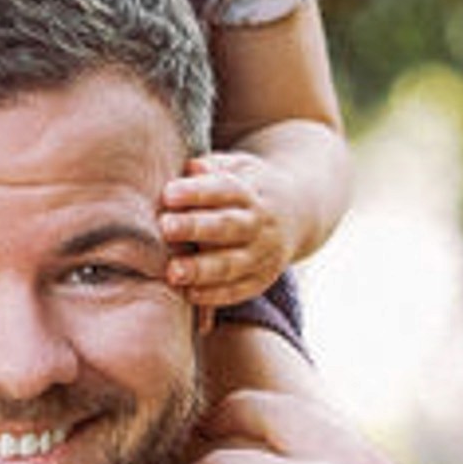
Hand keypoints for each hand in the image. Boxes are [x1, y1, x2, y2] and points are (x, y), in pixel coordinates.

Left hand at [159, 152, 296, 305]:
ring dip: (202, 269)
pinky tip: (188, 293)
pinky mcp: (261, 280)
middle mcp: (260, 225)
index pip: (225, 190)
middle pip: (228, 226)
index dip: (197, 192)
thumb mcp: (239, 168)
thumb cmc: (248, 188)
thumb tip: (192, 167)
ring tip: (172, 272)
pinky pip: (238, 291)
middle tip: (165, 227)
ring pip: (233, 264)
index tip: (168, 193)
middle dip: (196, 227)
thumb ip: (214, 168)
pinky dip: (214, 296)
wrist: (297, 214)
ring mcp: (264, 255)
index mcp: (251, 193)